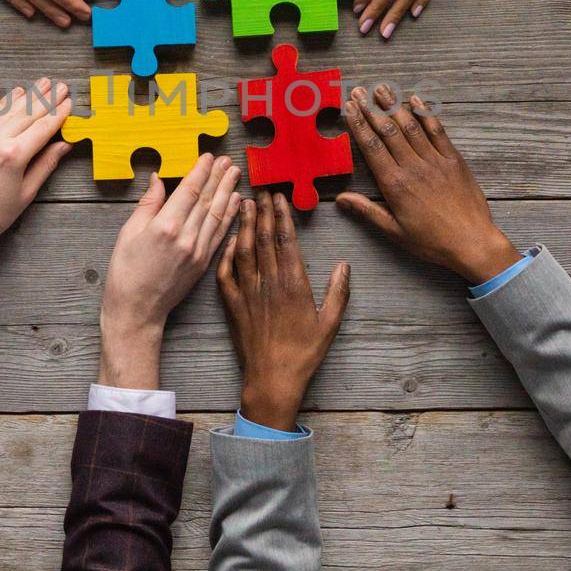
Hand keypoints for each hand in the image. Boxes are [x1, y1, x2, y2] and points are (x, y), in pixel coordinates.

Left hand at [0, 79, 73, 297]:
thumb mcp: (27, 192)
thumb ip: (46, 164)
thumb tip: (64, 144)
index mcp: (13, 156)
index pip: (43, 128)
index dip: (58, 114)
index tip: (69, 103)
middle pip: (27, 114)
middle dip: (46, 99)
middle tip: (61, 86)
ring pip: (9, 110)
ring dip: (28, 95)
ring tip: (43, 83)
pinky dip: (5, 103)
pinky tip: (17, 94)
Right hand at [99, 154, 241, 388]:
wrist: (137, 310)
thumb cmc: (125, 271)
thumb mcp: (128, 233)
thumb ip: (148, 204)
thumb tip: (159, 179)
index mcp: (165, 226)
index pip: (188, 191)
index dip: (200, 171)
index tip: (208, 157)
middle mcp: (186, 237)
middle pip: (207, 199)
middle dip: (218, 177)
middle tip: (227, 160)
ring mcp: (198, 251)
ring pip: (217, 214)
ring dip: (228, 192)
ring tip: (234, 174)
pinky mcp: (204, 263)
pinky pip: (220, 234)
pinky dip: (229, 216)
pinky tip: (235, 202)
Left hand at [217, 192, 349, 431]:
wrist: (272, 379)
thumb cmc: (304, 354)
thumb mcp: (330, 323)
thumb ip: (338, 292)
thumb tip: (344, 266)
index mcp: (294, 284)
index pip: (286, 241)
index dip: (282, 216)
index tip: (279, 197)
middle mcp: (269, 283)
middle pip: (263, 239)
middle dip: (262, 212)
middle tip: (260, 191)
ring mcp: (248, 293)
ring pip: (243, 251)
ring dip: (242, 226)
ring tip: (243, 205)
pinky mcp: (233, 306)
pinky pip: (226, 274)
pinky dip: (226, 255)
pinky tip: (227, 241)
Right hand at [337, 84, 516, 283]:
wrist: (472, 243)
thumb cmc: (432, 242)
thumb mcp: (394, 231)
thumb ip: (367, 211)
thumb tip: (340, 199)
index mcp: (395, 184)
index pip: (371, 147)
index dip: (358, 124)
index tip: (349, 107)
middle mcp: (413, 167)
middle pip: (388, 131)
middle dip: (371, 108)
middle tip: (358, 90)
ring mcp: (435, 161)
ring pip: (411, 126)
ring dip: (394, 105)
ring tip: (381, 88)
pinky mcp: (454, 160)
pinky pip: (438, 131)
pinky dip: (426, 114)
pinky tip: (416, 101)